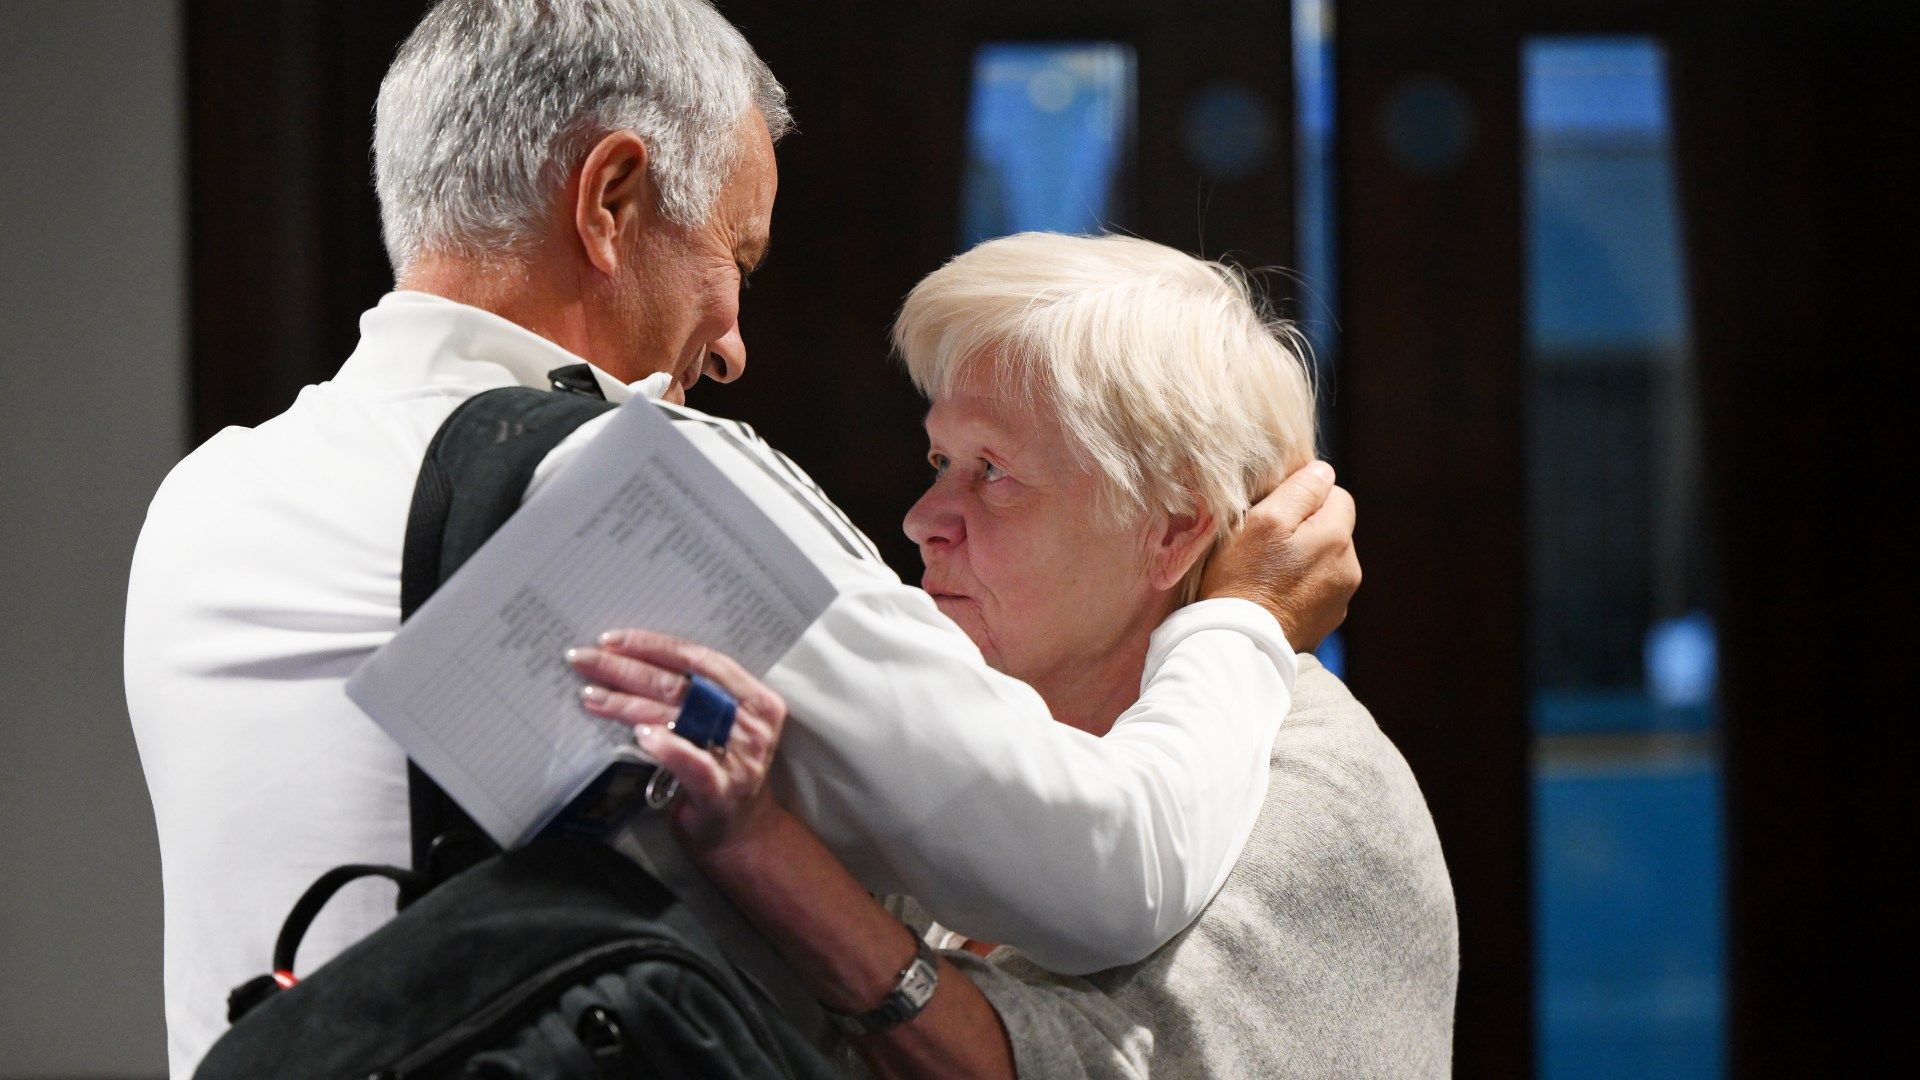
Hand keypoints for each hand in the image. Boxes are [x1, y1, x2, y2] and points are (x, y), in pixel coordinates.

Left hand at [567, 630, 787, 859]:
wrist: (739, 832)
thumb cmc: (721, 770)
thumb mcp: (719, 725)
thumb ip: (695, 697)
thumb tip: (632, 662)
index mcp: (755, 699)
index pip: (701, 659)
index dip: (654, 646)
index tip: (613, 640)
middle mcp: (752, 725)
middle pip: (680, 685)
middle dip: (626, 668)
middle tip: (585, 659)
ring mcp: (739, 758)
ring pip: (676, 717)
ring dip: (626, 703)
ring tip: (591, 694)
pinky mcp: (721, 790)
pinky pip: (690, 761)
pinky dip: (665, 745)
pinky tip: (639, 734)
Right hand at [1200, 460, 1359, 650]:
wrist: (1238, 642)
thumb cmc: (1243, 577)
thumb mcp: (1264, 520)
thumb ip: (1300, 490)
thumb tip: (1323, 471)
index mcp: (1337, 538)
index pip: (1337, 495)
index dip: (1305, 497)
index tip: (1274, 512)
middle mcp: (1349, 568)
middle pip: (1333, 529)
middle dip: (1306, 528)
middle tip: (1266, 543)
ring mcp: (1340, 599)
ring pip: (1325, 560)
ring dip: (1303, 558)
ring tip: (1267, 570)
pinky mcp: (1326, 622)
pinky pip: (1317, 589)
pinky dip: (1300, 586)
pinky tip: (1274, 593)